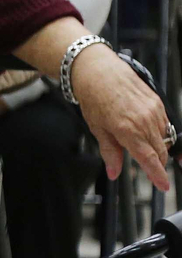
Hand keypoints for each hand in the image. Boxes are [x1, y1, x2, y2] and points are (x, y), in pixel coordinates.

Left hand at [73, 42, 172, 189]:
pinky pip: (164, 123)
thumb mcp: (97, 129)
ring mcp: (154, 111)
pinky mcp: (158, 102)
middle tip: (150, 168)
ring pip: (164, 138)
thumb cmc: (94, 97)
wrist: (98, 71)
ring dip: (158, 147)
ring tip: (141, 144)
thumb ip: (110, 153)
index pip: (150, 159)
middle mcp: (145, 121)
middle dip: (157, 163)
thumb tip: (114, 173)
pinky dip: (158, 131)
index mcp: (128, 130)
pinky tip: (145, 129)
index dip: (158, 175)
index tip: (163, 186)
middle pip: (160, 151)